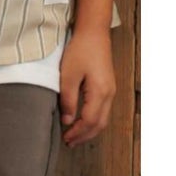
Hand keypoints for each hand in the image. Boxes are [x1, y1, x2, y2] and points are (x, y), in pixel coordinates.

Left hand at [58, 29, 116, 146]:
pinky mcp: (108, 87)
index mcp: (100, 91)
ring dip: (89, 130)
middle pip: (99, 124)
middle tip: (69, 143)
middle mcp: (109, 93)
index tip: (65, 138)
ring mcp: (111, 90)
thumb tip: (68, 120)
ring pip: (103, 119)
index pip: (90, 121)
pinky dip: (93, 121)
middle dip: (84, 136)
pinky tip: (82, 123)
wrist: (93, 33)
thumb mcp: (67, 77)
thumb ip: (68, 100)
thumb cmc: (80, 51)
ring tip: (74, 137)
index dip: (77, 132)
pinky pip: (103, 111)